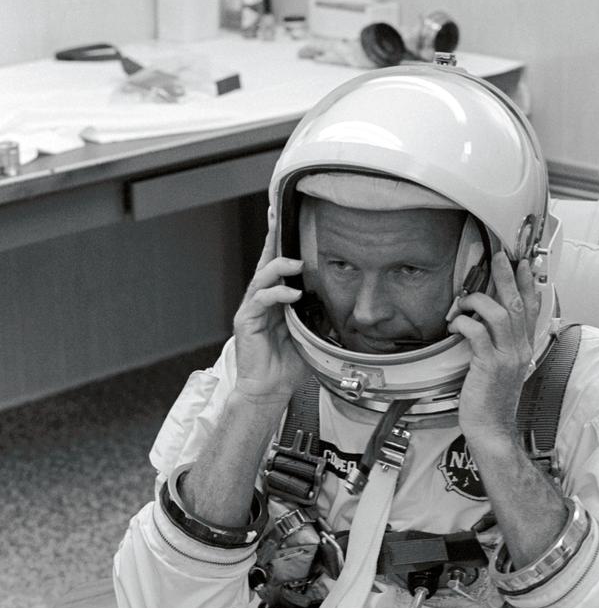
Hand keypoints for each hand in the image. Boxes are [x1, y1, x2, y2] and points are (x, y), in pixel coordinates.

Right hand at [232, 218, 306, 401]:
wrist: (269, 390)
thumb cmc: (287, 366)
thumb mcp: (312, 336)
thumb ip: (321, 316)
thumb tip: (343, 302)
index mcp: (276, 301)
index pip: (280, 266)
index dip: (282, 243)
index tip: (286, 219)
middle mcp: (262, 300)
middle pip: (266, 262)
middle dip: (272, 238)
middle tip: (278, 217)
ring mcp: (252, 309)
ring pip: (262, 277)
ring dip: (280, 267)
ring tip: (297, 264)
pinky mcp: (246, 321)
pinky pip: (260, 300)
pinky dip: (276, 294)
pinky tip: (291, 293)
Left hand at [449, 252, 540, 444]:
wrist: (492, 429)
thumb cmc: (491, 400)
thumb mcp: (500, 367)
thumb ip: (497, 343)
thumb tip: (483, 320)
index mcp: (523, 348)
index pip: (532, 308)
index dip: (528, 283)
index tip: (523, 262)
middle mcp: (520, 349)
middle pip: (518, 304)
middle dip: (508, 277)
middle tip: (499, 256)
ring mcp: (507, 358)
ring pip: (502, 315)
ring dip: (480, 300)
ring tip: (464, 299)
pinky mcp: (490, 366)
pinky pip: (479, 334)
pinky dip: (465, 323)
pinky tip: (455, 324)